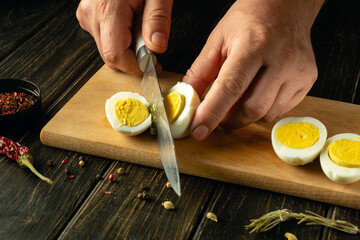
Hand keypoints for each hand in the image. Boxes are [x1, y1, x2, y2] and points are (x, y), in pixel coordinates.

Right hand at [76, 0, 172, 74]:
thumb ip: (157, 20)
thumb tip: (156, 47)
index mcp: (107, 9)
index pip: (116, 56)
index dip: (135, 67)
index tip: (153, 65)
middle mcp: (92, 14)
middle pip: (111, 56)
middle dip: (134, 58)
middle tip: (151, 41)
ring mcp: (87, 15)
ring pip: (108, 50)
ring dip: (128, 48)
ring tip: (140, 26)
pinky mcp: (88, 16)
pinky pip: (105, 39)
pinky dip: (121, 39)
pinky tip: (131, 23)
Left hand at [183, 0, 323, 139]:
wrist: (286, 7)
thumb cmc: (249, 21)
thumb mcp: (218, 39)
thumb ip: (201, 72)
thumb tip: (188, 100)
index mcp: (254, 45)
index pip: (231, 87)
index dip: (212, 113)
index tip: (198, 130)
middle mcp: (281, 59)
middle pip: (252, 108)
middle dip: (228, 120)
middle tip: (216, 117)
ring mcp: (298, 71)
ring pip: (266, 114)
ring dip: (244, 116)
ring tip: (236, 99)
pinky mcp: (308, 80)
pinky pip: (280, 110)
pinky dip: (262, 110)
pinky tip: (256, 94)